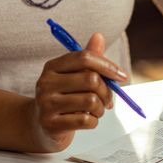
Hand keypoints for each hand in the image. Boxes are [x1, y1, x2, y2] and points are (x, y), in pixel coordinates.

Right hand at [28, 32, 122, 151]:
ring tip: (96, 110)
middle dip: (106, 91)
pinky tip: (87, 120)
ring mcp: (46, 104)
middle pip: (91, 79)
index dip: (107, 66)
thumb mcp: (74, 76)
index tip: (122, 76)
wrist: (41, 126)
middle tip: (107, 100)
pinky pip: (85, 120)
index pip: (84, 58)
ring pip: (91, 101)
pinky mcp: (50, 124)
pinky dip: (93, 121)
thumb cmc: (64, 98)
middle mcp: (46, 82)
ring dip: (100, 108)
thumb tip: (98, 36)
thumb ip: (88, 58)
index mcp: (53, 66)